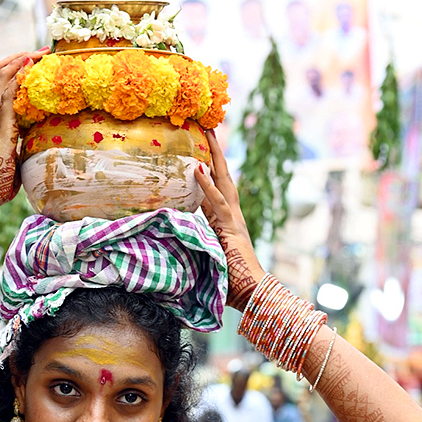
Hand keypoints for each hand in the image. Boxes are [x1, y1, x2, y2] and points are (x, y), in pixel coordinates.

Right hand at [0, 50, 47, 212]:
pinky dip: (18, 78)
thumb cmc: (0, 180)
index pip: (0, 83)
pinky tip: (30, 68)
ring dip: (21, 61)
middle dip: (19, 56)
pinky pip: (7, 95)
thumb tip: (39, 141)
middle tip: (41, 52)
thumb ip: (23, 143)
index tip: (35, 61)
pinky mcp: (1, 126)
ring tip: (40, 53)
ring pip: (1, 76)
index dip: (15, 68)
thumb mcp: (16, 155)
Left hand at [194, 131, 263, 310]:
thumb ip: (194, 245)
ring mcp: (233, 220)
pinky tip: (198, 169)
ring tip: (208, 134)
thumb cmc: (228, 282)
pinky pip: (217, 204)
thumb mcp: (206, 257)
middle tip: (208, 127)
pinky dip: (207, 186)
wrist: (251, 293)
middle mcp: (232, 215)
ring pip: (224, 181)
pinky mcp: (231, 229)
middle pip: (223, 176)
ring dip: (215, 157)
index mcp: (225, 221)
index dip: (207, 170)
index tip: (199, 150)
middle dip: (216, 152)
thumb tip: (171, 242)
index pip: (215, 188)